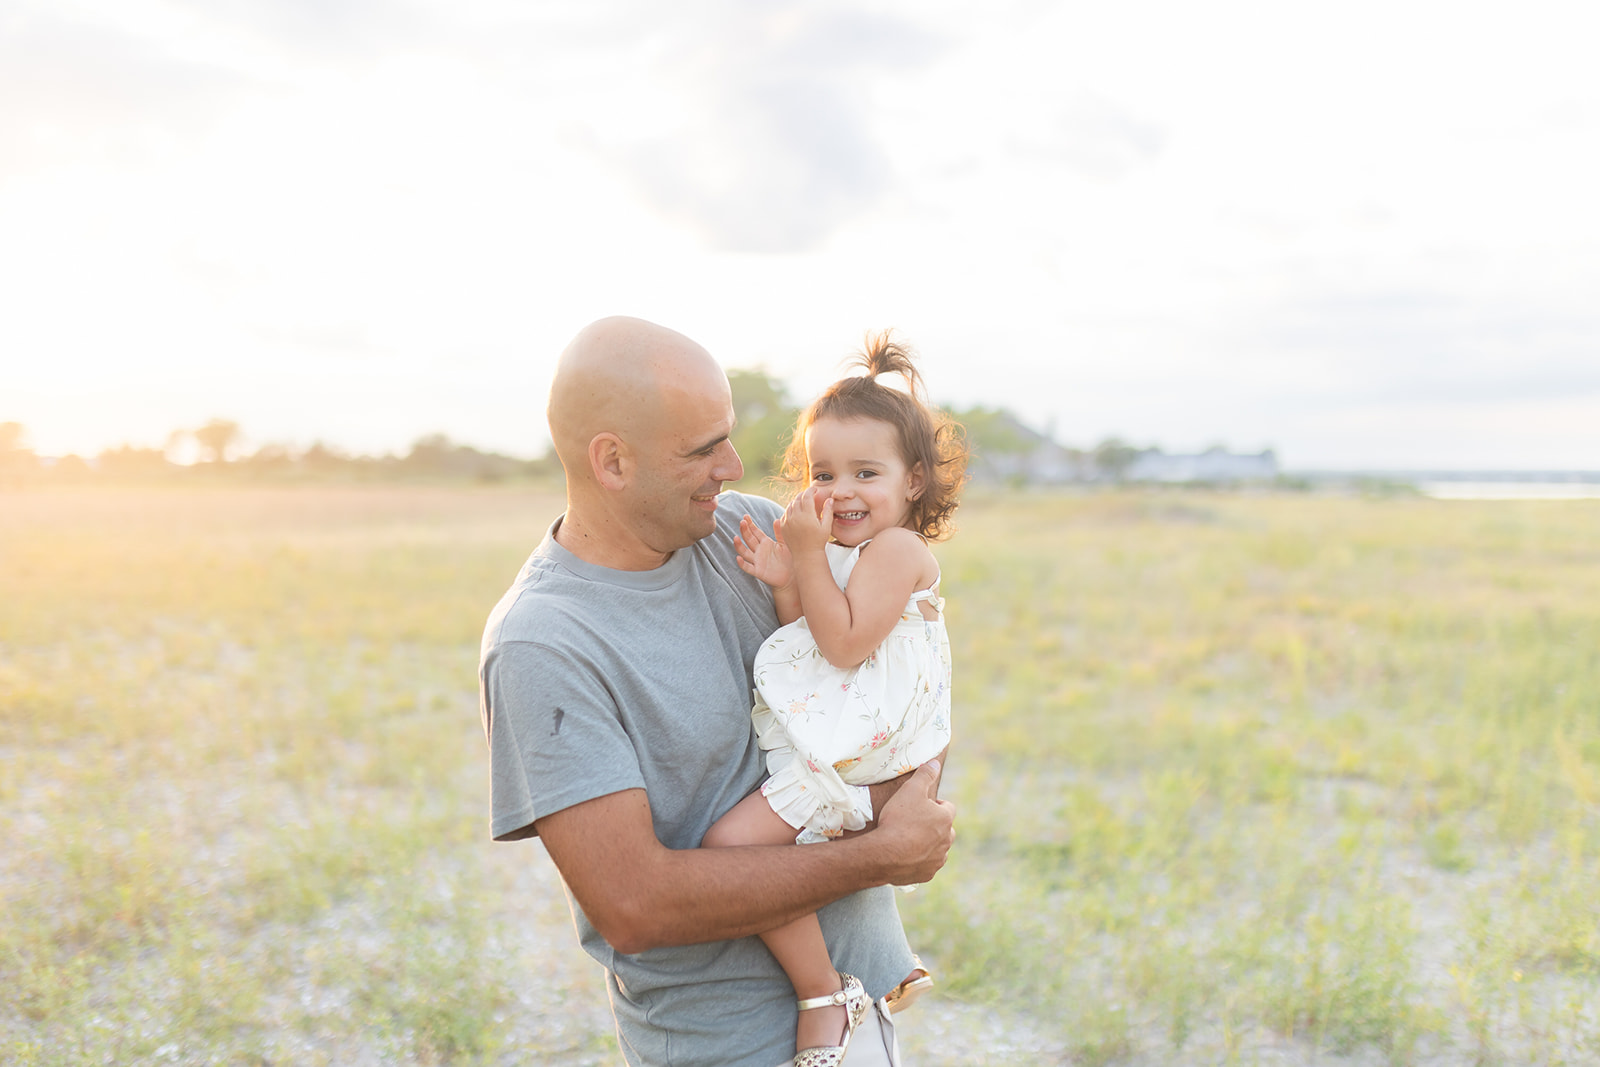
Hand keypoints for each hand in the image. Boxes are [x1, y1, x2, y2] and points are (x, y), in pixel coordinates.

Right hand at [735, 514, 794, 590]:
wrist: (792, 576)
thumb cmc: (789, 559)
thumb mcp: (785, 544)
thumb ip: (780, 533)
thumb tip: (777, 519)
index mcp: (766, 543)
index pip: (755, 532)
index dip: (750, 525)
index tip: (745, 516)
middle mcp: (759, 551)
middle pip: (749, 539)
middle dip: (745, 531)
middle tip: (742, 522)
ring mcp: (757, 561)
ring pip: (745, 552)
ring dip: (739, 545)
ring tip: (736, 538)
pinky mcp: (758, 571)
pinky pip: (748, 567)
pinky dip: (742, 563)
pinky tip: (738, 558)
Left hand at [780, 486, 833, 556]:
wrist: (806, 555)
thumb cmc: (819, 541)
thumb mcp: (826, 526)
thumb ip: (828, 511)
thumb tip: (830, 499)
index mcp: (807, 516)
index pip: (807, 496)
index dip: (811, 490)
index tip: (815, 489)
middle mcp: (795, 517)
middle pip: (797, 499)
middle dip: (804, 494)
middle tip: (809, 494)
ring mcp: (788, 522)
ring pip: (790, 505)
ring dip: (797, 501)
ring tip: (803, 501)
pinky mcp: (783, 526)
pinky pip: (786, 513)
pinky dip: (791, 509)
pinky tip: (797, 511)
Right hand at [873, 760, 954, 885]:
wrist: (885, 855)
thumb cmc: (898, 820)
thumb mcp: (910, 790)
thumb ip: (925, 775)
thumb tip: (935, 763)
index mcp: (945, 819)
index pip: (948, 807)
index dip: (935, 804)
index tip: (920, 805)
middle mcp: (946, 840)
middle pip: (945, 829)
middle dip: (934, 825)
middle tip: (913, 822)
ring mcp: (937, 859)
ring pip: (938, 848)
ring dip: (928, 844)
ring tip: (908, 840)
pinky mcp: (927, 874)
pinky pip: (927, 865)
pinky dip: (920, 860)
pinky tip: (905, 856)